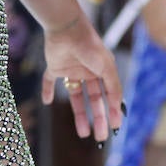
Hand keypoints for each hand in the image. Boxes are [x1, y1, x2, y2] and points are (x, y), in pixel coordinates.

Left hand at [40, 15, 124, 141]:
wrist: (66, 27)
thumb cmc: (89, 45)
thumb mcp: (106, 67)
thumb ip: (113, 87)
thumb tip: (118, 106)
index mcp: (102, 70)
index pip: (108, 95)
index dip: (111, 111)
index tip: (114, 127)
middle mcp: (88, 71)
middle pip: (94, 100)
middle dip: (98, 118)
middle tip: (100, 137)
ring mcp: (71, 69)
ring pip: (75, 96)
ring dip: (79, 115)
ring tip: (83, 133)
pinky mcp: (55, 66)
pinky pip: (49, 81)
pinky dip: (47, 90)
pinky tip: (47, 101)